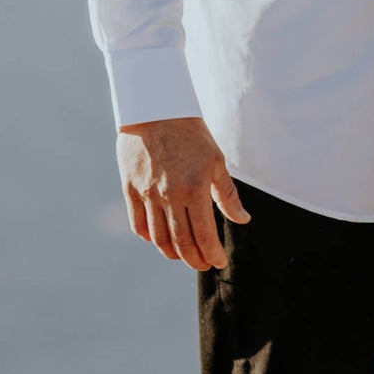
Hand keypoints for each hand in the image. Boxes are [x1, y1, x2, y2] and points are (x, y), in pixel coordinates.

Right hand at [116, 116, 248, 271]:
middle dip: (194, 259)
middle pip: (181, 242)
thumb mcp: (215, 159)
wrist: (155, 108)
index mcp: (194, 187)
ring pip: (158, 238)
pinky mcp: (130, 189)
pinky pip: (138, 224)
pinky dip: (149, 238)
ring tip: (184, 256)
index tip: (219, 262)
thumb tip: (243, 219)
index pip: (204, 234)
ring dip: (172, 253)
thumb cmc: (191, 133)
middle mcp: (169, 195)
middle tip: (203, 265)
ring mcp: (147, 194)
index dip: (212, 253)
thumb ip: (227, 193)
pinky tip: (159, 240)